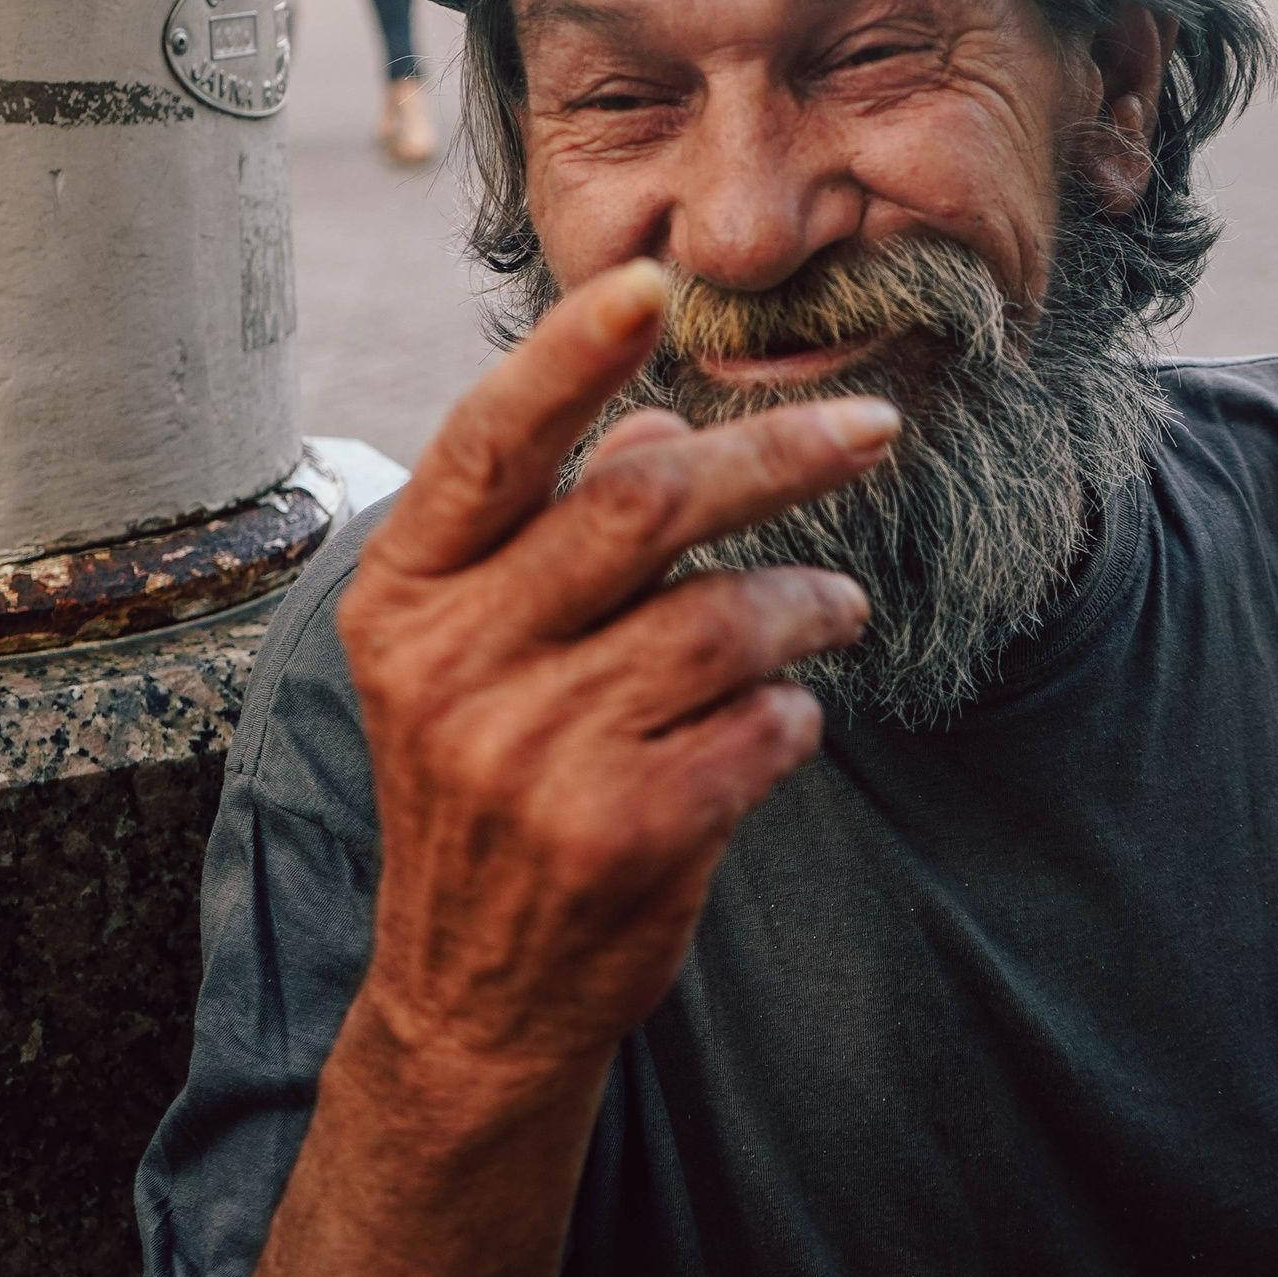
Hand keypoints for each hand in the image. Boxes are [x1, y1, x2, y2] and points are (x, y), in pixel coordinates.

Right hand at [337, 259, 897, 1094]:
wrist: (473, 994)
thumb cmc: (492, 785)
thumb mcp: (480, 655)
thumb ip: (556, 537)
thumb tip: (656, 428)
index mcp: (404, 594)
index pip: (491, 443)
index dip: (572, 355)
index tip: (657, 282)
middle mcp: (449, 663)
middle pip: (645, 504)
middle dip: (782, 452)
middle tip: (872, 427)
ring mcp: (527, 754)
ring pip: (724, 615)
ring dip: (810, 601)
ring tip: (837, 608)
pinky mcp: (617, 830)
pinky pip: (759, 724)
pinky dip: (795, 712)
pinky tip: (784, 722)